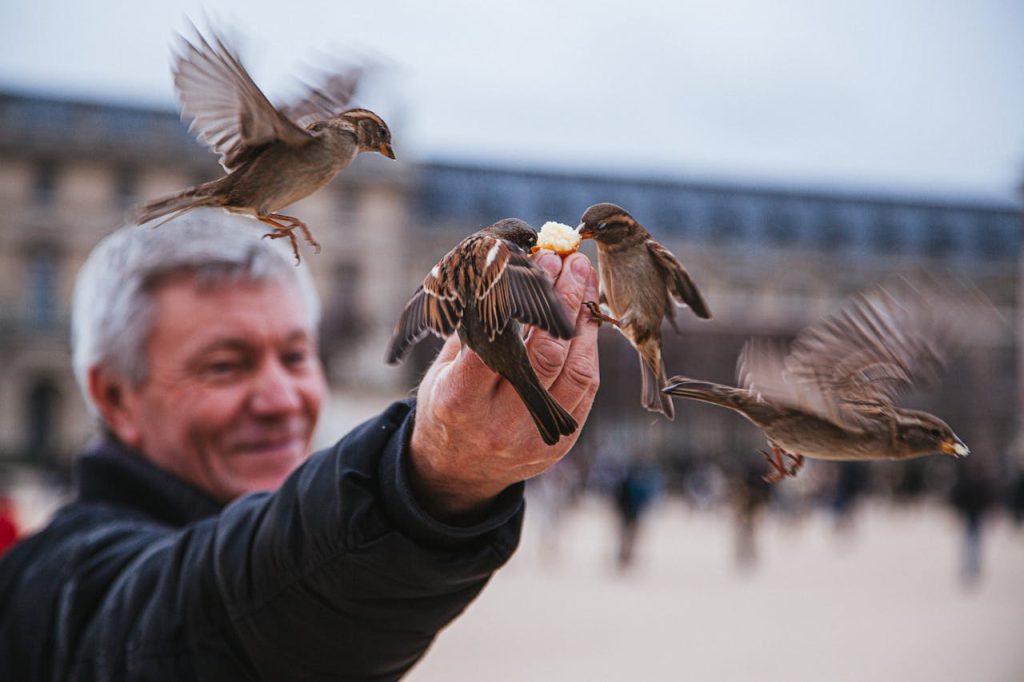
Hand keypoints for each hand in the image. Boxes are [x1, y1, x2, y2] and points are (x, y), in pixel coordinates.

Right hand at [408, 251, 600, 520]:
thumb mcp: (442, 369)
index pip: (497, 343)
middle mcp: (498, 423)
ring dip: (585, 320)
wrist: (456, 471)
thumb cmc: (446, 406)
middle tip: (570, 261)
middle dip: (562, 300)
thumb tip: (505, 277)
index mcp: (459, 401)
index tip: (537, 261)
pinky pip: (585, 390)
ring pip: (575, 371)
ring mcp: (531, 437)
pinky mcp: (557, 445)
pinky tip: (589, 318)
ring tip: (585, 280)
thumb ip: (473, 331)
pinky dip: (590, 349)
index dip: (522, 299)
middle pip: (544, 354)